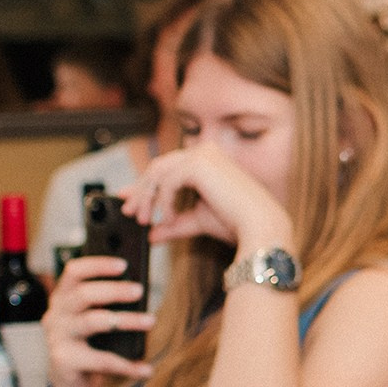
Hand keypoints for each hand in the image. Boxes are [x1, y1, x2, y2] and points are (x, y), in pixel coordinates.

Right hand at [46, 254, 153, 386]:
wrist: (70, 385)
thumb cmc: (88, 346)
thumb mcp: (94, 321)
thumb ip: (107, 305)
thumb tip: (138, 290)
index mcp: (63, 298)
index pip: (74, 272)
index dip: (97, 265)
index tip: (124, 264)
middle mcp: (56, 315)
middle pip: (83, 294)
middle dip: (114, 290)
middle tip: (140, 290)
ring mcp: (58, 338)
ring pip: (94, 322)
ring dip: (126, 320)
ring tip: (151, 321)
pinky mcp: (65, 361)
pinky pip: (101, 360)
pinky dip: (127, 365)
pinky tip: (146, 368)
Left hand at [119, 143, 290, 251]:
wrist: (259, 226)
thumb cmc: (238, 222)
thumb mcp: (198, 220)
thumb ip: (174, 223)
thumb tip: (153, 234)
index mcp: (208, 160)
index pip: (167, 167)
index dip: (145, 183)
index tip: (129, 198)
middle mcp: (205, 152)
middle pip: (158, 167)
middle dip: (141, 191)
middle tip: (129, 212)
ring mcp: (202, 155)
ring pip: (158, 172)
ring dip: (147, 197)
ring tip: (144, 219)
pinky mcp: (199, 165)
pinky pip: (167, 182)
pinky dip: (163, 201)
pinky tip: (168, 218)